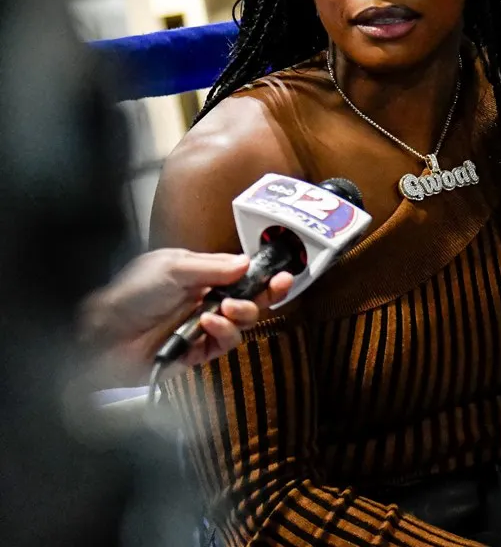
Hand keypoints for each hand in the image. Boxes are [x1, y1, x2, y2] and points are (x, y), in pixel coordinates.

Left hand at [80, 249, 293, 383]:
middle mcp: (206, 300)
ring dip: (243, 313)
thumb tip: (247, 263)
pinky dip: (223, 333)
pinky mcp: (198, 352)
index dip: (263, 274)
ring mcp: (203, 327)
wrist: (103, 334)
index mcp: (201, 276)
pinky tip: (210, 323)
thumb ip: (212, 267)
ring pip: (242, 323)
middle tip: (276, 288)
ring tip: (228, 308)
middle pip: (250, 299)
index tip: (281, 272)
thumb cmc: (131, 295)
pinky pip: (224, 344)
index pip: (242, 274)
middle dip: (265, 293)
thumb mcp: (171, 267)